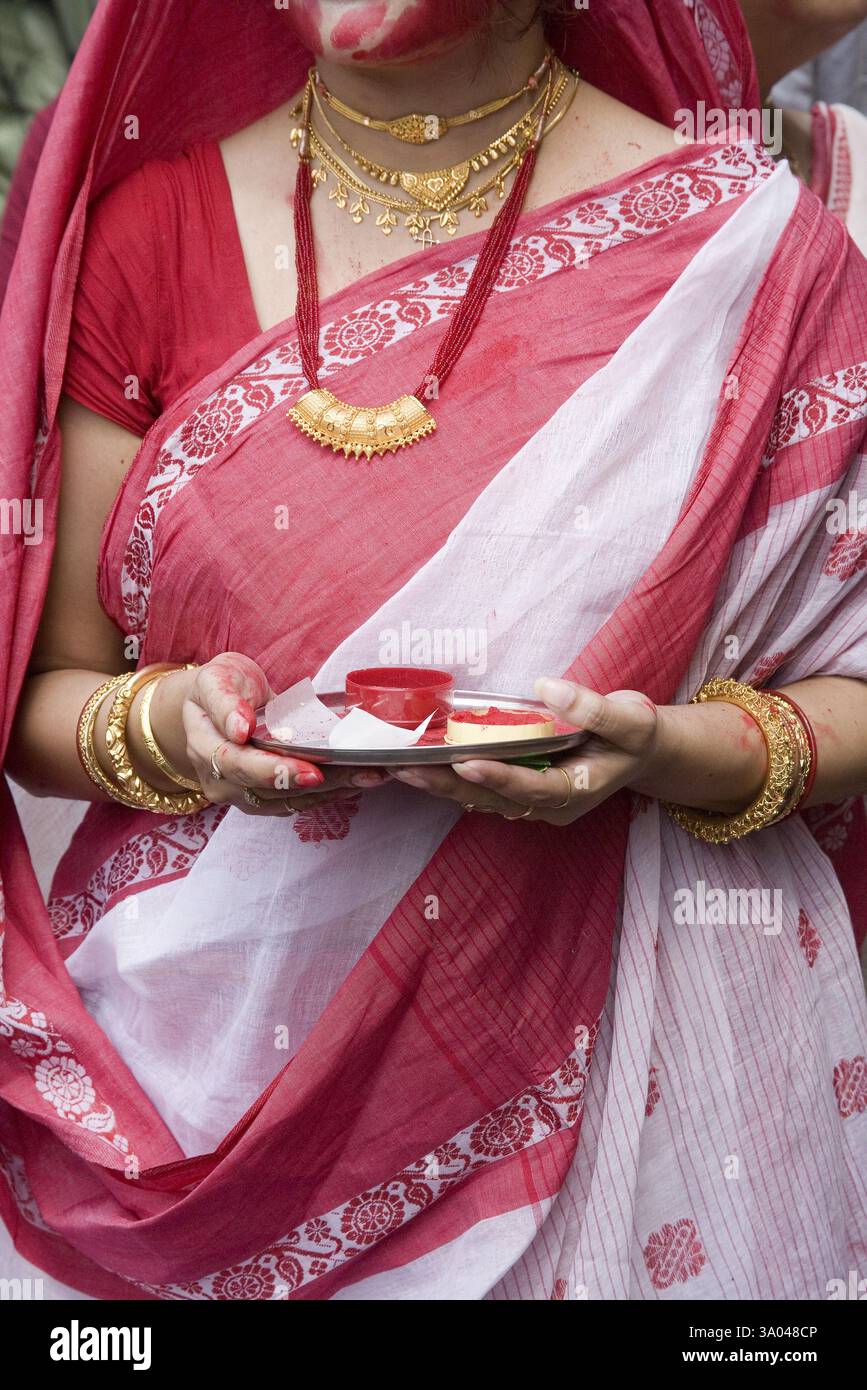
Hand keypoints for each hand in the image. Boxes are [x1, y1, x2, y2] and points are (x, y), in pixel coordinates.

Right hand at [153, 653, 388, 816]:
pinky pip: (298, 802)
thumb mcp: (215, 678)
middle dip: (317, 784)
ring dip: (333, 791)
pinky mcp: (266, 799)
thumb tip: (239, 727)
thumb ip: (223, 700)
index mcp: (204, 747)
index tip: (311, 770)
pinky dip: (330, 793)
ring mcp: (243, 794)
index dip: (274, 770)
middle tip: (358, 773)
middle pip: (269, 790)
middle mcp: (221, 780)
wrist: (219, 703)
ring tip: (370, 774)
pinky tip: (358, 778)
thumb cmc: (221, 686)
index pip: (237, 765)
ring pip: (288, 801)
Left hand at [388, 677, 659, 824]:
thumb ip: (592, 708)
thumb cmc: (636, 733)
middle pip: (493, 798)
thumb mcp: (631, 718)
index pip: (531, 787)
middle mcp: (549, 805)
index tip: (466, 761)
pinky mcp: (519, 789)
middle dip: (448, 783)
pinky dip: (450, 775)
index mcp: (577, 792)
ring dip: (441, 783)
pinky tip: (420, 762)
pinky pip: (481, 787)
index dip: (498, 776)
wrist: (639, 750)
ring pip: (480, 797)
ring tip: (401, 767)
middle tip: (407, 768)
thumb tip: (545, 687)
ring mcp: (532, 801)